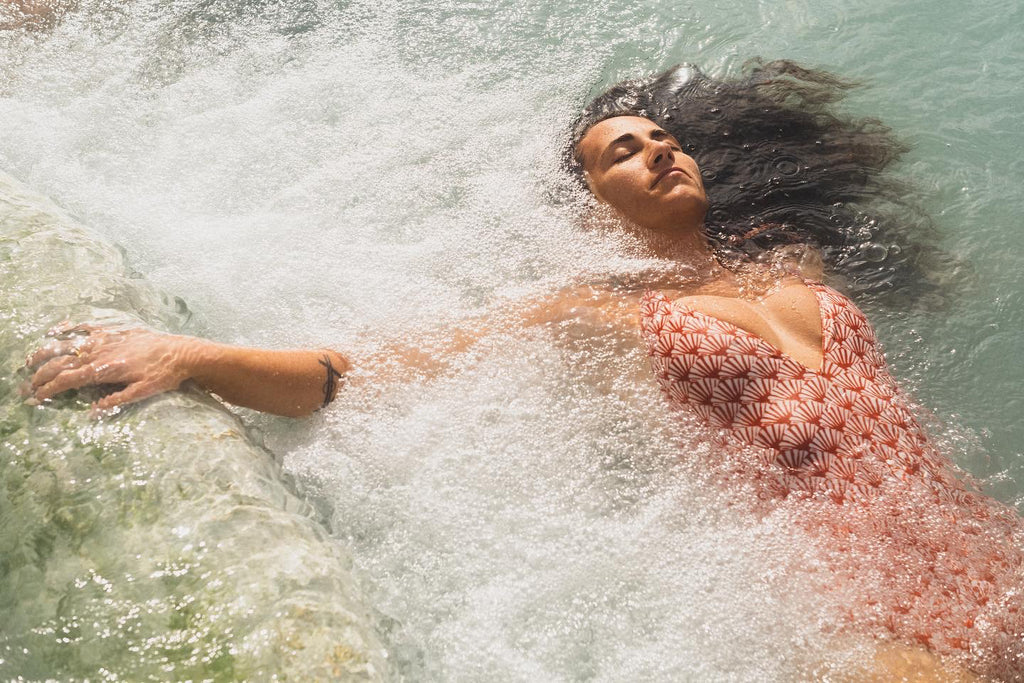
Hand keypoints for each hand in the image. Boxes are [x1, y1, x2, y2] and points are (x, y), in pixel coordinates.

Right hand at [26, 322, 197, 412]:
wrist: (183, 352)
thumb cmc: (165, 374)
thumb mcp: (143, 392)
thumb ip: (116, 401)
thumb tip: (92, 412)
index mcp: (105, 368)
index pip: (69, 379)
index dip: (49, 389)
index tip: (35, 398)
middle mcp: (101, 351)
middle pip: (63, 363)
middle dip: (41, 375)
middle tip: (27, 387)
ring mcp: (107, 339)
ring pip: (70, 344)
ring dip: (47, 352)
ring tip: (30, 361)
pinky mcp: (116, 332)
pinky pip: (89, 328)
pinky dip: (71, 328)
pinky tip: (57, 330)